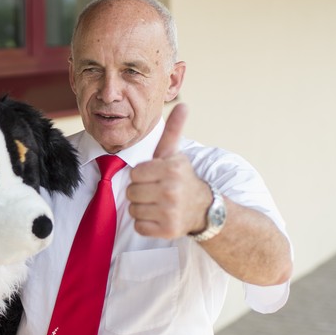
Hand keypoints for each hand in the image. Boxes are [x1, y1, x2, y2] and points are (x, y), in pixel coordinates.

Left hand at [127, 104, 212, 238]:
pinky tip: (159, 217)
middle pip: (132, 192)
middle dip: (141, 192)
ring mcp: (171, 212)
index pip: (135, 173)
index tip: (155, 177)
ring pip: (134, 210)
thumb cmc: (181, 178)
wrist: (203, 208)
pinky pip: (140, 226)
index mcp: (172, 169)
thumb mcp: (175, 154)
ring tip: (158, 204)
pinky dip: (146, 224)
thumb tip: (182, 103)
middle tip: (157, 192)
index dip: (142, 176)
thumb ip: (173, 130)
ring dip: (142, 208)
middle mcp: (172, 190)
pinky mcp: (167, 230)